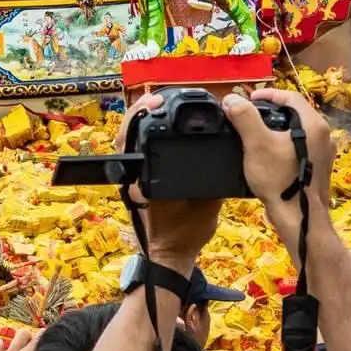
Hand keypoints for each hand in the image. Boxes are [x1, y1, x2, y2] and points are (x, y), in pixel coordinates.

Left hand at [117, 93, 222, 270]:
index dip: (140, 116)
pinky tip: (165, 125)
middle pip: (127, 133)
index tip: (155, 102)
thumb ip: (209, 182)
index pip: (131, 139)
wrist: (172, 254)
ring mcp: (137, 175)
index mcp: (143, 178)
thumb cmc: (185, 234)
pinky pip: (143, 150)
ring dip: (144, 120)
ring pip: (132, 140)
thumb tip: (223, 155)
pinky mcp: (143, 178)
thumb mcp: (204, 207)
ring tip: (161, 103)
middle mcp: (134, 173)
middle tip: (158, 97)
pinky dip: (150, 134)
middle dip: (141, 111)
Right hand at [223, 88, 334, 255]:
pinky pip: (300, 146)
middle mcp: (324, 135)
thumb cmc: (279, 179)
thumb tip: (231, 99)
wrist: (299, 219)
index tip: (247, 100)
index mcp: (314, 125)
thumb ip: (244, 118)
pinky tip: (268, 154)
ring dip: (276, 127)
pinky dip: (283, 143)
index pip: (290, 97)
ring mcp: (324, 153)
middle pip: (295, 113)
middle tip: (248, 116)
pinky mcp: (319, 167)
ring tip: (255, 134)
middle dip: (270, 111)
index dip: (267, 94)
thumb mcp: (257, 145)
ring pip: (297, 130)